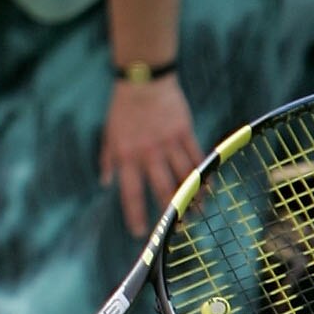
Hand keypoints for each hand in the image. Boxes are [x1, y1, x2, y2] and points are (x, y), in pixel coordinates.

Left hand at [100, 76, 201, 234]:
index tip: (140, 232)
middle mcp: (147, 153)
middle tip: (178, 226)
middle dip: (171, 210)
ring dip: (192, 195)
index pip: (130, 192)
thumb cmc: (123, 109)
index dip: (135, 214)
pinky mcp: (183, 132)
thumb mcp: (108, 135)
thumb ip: (107, 160)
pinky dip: (203, 172)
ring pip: (183, 175)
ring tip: (197, 210)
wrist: (143, 81)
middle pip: (162, 188)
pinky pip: (195, 157)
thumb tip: (105, 183)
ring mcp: (167, 143)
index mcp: (126, 156)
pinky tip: (208, 185)